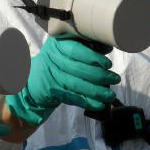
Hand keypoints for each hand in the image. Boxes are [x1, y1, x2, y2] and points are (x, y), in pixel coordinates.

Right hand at [5, 36, 119, 125]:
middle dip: (99, 75)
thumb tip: (108, 46)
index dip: (93, 57)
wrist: (35, 77)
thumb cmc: (58, 59)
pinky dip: (86, 102)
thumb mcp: (66, 46)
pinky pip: (71, 98)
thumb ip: (86, 45)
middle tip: (115, 79)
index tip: (107, 64)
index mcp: (58, 43)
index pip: (75, 50)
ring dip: (96, 91)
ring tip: (110, 95)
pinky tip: (99, 105)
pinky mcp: (53, 91)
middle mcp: (52, 58)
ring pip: (76, 84)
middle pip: (77, 68)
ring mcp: (51, 76)